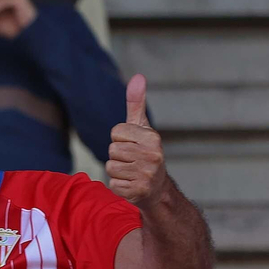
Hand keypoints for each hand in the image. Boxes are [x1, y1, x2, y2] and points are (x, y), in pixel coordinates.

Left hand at [106, 74, 168, 206]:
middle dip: (118, 155)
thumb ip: (137, 103)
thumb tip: (137, 76)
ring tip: (131, 172)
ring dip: (117, 171)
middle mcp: (153, 155)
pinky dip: (118, 185)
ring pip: (110, 166)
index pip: (116, 132)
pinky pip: (112, 184)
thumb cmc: (145, 153)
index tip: (133, 145)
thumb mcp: (142, 127)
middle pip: (112, 149)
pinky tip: (131, 184)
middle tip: (132, 161)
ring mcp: (146, 175)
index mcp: (153, 137)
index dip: (120, 139)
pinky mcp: (137, 191)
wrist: (158, 189)